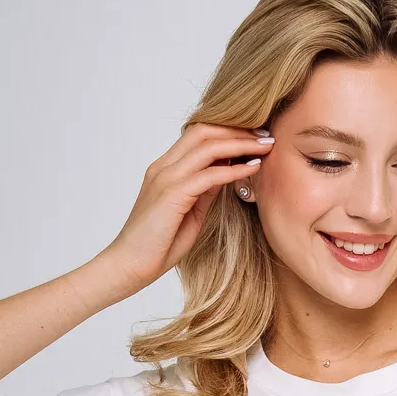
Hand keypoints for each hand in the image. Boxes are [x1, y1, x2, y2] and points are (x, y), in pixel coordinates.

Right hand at [99, 122, 273, 293]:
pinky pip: (209, 175)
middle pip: (204, 131)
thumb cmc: (158, 245)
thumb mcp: (190, 212)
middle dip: (238, 130)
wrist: (130, 265)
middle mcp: (164, 166)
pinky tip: (252, 168)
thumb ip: (204, 190)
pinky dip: (233, 170)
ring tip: (265, 146)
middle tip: (266, 136)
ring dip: (240, 144)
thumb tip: (225, 173)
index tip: (255, 136)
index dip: (228, 131)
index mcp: (165, 168)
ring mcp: (166, 178)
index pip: (198, 135)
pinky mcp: (172, 194)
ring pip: (208, 146)